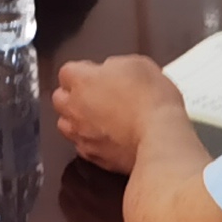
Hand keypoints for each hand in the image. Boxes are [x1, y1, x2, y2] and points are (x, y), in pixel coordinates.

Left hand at [50, 55, 188, 173]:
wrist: (161, 137)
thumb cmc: (151, 100)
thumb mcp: (138, 64)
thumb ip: (115, 66)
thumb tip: (111, 70)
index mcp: (82, 81)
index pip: (67, 72)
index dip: (83, 71)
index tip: (96, 73)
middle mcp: (76, 108)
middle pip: (59, 99)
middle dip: (72, 95)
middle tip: (95, 94)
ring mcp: (83, 135)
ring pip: (66, 126)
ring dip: (77, 120)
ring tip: (98, 118)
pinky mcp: (96, 157)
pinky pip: (83, 147)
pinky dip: (92, 142)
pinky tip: (108, 138)